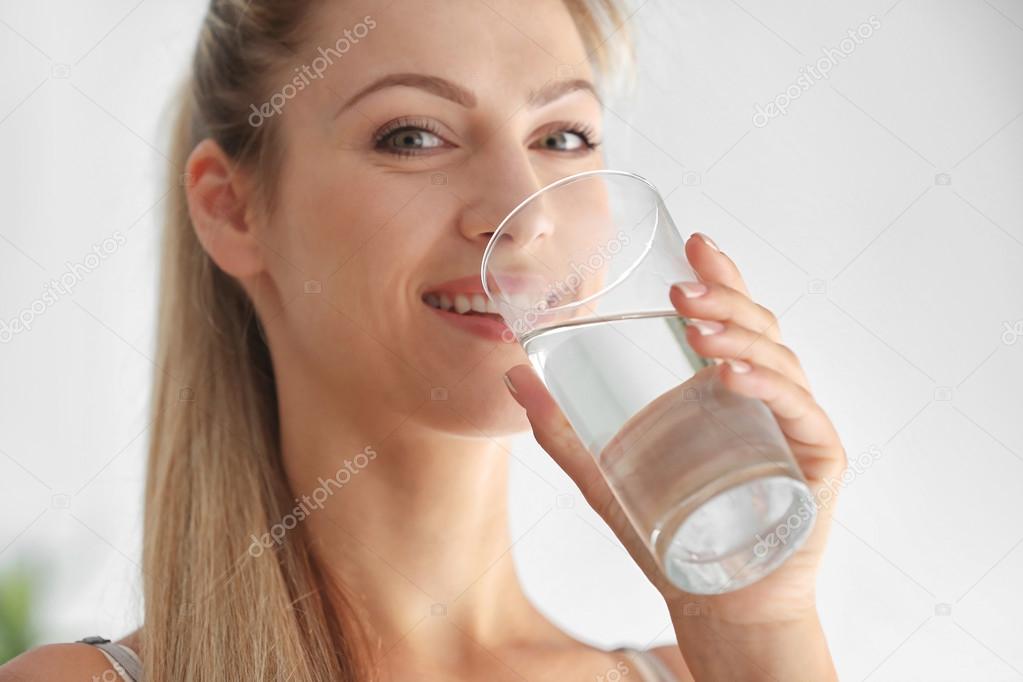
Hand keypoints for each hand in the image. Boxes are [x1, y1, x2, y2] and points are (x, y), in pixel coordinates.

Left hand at [502, 232, 846, 627]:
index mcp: (722, 388)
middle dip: (724, 299)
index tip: (695, 243)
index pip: (730, 318)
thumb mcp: (605, 474)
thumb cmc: (669, 537)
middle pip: (757, 327)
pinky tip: (731, 376)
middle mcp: (764, 396)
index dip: (721, 276)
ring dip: (739, 337)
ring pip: (779, 359)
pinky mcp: (817, 458)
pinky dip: (767, 387)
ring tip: (696, 327)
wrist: (715, 602)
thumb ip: (563, 429)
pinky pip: (797, 410)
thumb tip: (516, 376)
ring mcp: (793, 423)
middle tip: (683, 288)